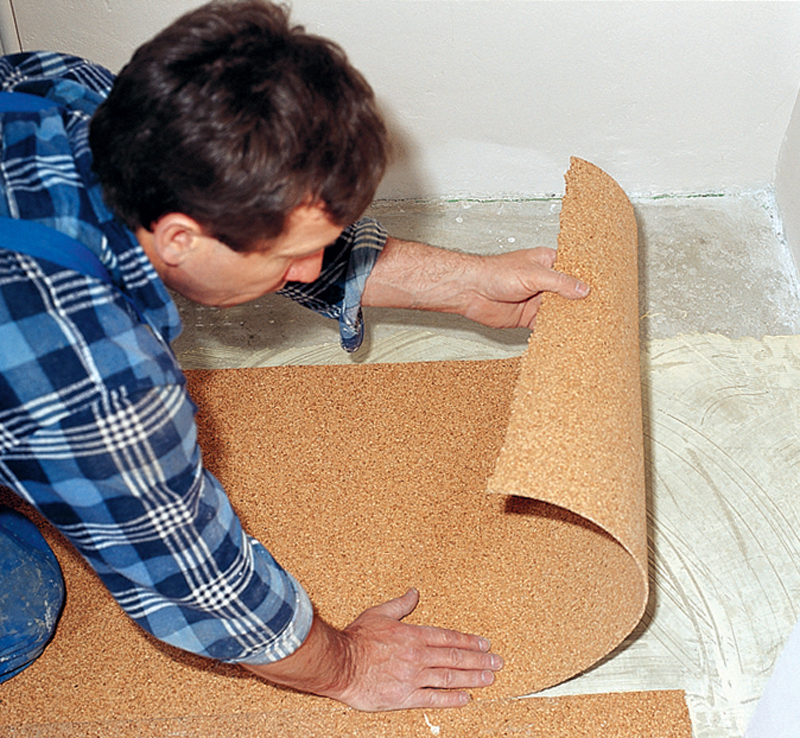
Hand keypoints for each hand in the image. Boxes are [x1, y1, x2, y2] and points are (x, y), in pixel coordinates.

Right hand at [242, 588, 502, 711]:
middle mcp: (418, 656)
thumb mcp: (379, 613)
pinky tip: (465, 698)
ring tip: (490, 679)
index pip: (448, 638)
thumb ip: (401, 605)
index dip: (469, 641)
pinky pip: (433, 699)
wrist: (340, 663)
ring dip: (472, 678)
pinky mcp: (404, 697)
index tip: (485, 644)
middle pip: (455, 658)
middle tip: (498, 663)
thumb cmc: (357, 638)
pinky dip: (451, 699)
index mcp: (413, 635)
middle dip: (479, 660)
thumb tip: (414, 592)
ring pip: (449, 677)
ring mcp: (413, 677)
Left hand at [362, 238, 588, 329]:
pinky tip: (571, 339)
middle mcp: (546, 282)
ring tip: (594, 329)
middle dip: (586, 303)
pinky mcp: (529, 319)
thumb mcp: (532, 274)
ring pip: (562, 312)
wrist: (470, 291)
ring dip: (573, 320)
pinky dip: (558, 333)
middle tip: (608, 314)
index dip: (592, 279)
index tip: (611, 288)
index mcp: (549, 263)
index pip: (577, 270)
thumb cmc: (495, 273)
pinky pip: (548, 327)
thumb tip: (583, 289)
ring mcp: (539, 301)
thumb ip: (558, 282)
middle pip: (572, 294)